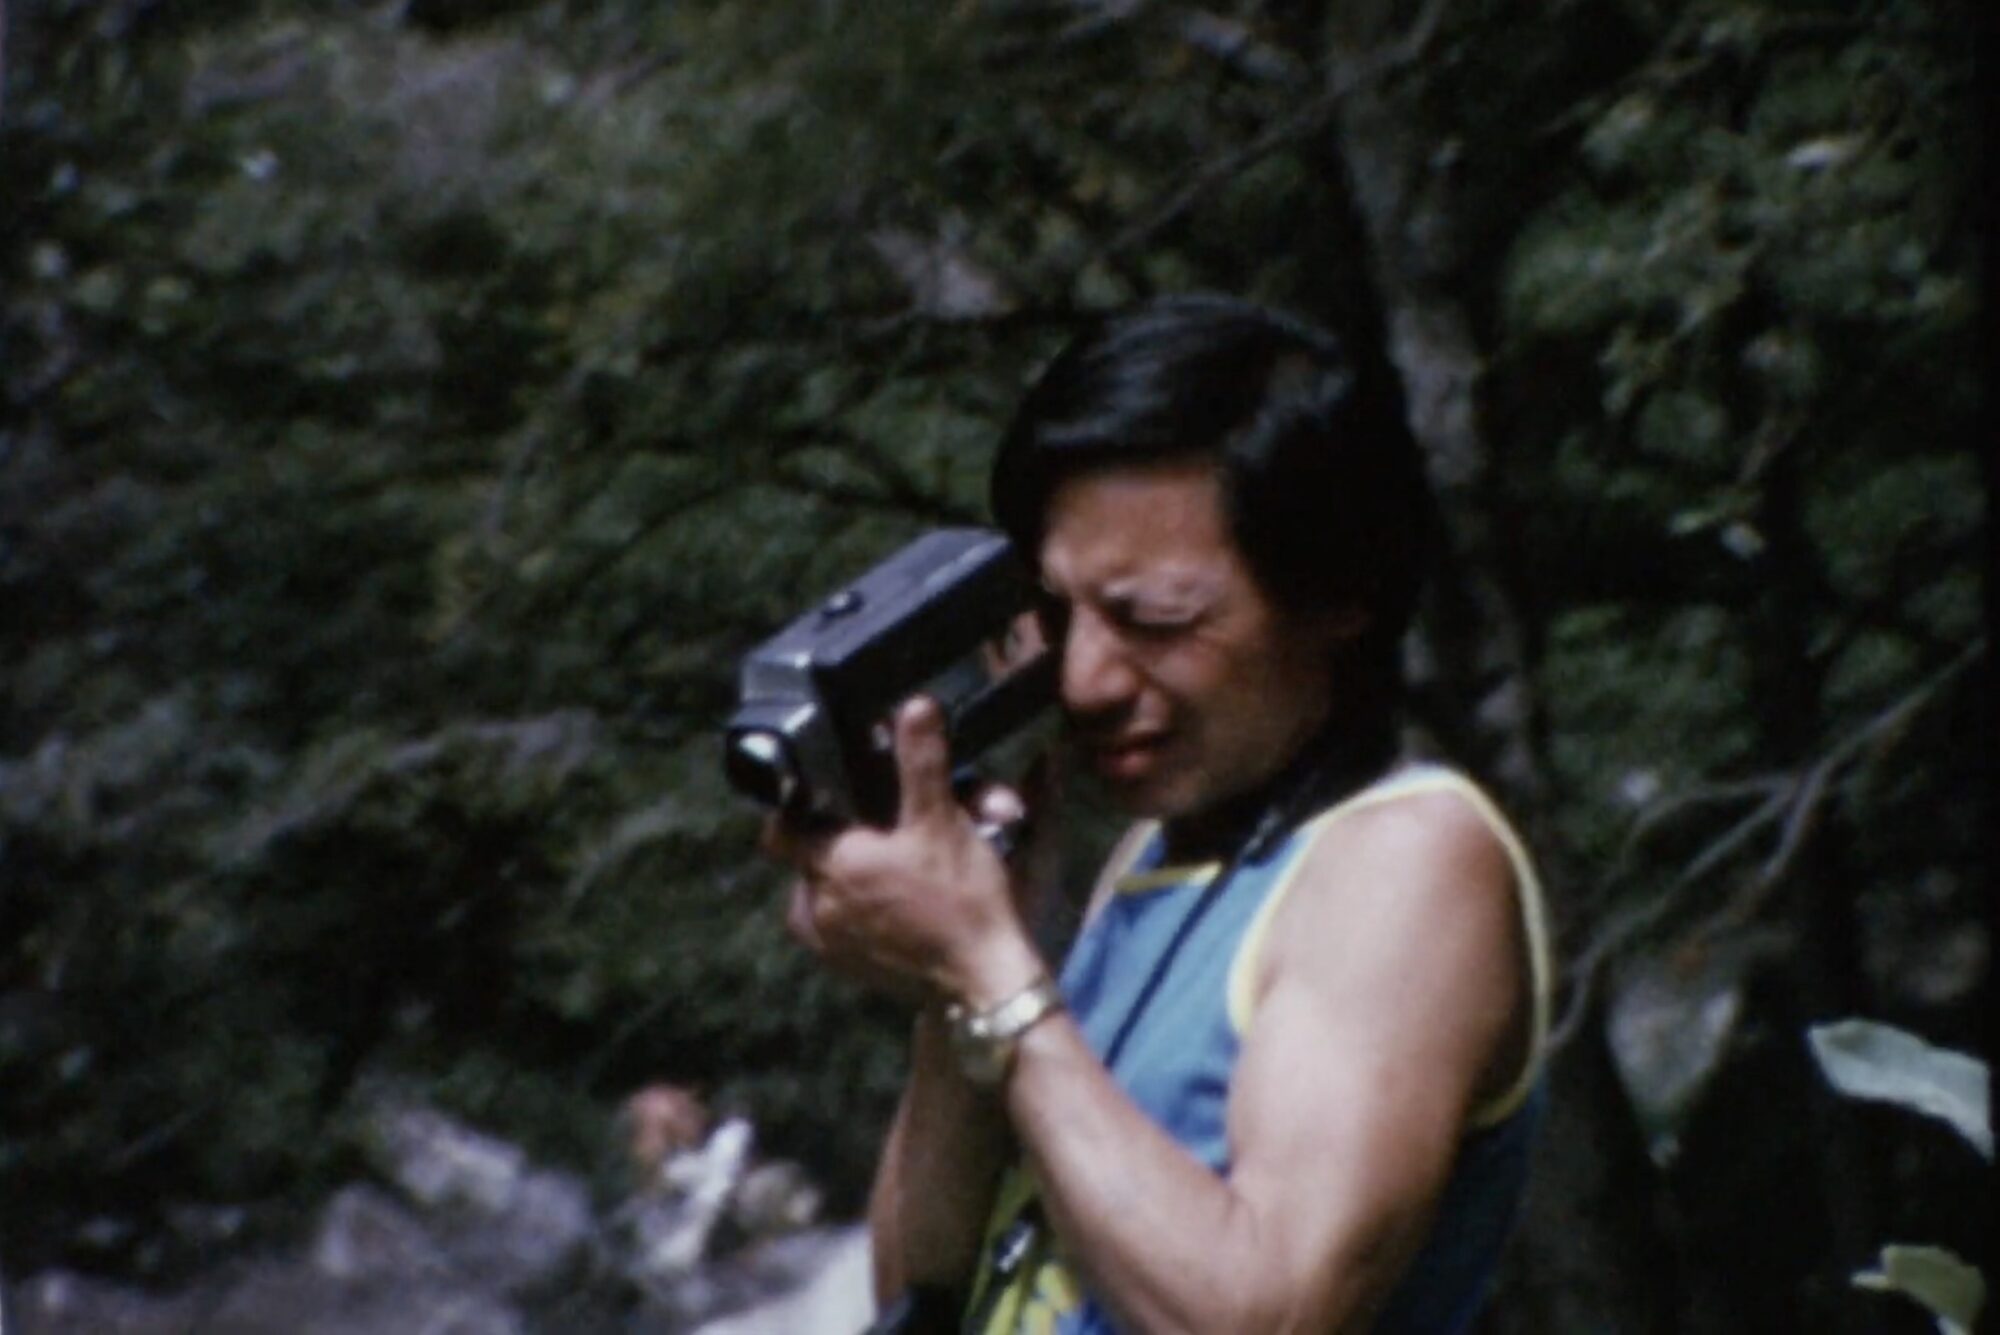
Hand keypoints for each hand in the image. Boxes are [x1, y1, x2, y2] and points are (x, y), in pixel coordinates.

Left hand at [765, 697, 1047, 1007]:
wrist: (981, 983)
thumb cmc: (963, 901)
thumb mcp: (943, 821)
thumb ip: (922, 762)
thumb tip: (914, 705)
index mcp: (832, 863)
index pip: (780, 828)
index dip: (796, 809)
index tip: (824, 797)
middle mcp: (817, 904)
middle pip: (807, 858)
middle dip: (837, 840)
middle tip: (877, 829)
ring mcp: (829, 942)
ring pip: (820, 892)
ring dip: (846, 876)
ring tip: (889, 864)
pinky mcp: (848, 968)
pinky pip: (836, 925)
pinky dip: (856, 910)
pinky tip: (895, 900)